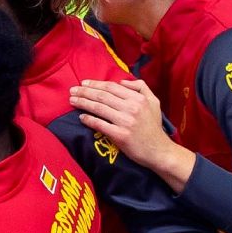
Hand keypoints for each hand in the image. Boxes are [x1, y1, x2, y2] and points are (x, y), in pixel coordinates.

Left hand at [69, 78, 190, 185]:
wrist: (159, 151)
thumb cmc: (154, 127)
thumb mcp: (154, 102)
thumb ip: (141, 87)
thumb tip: (122, 81)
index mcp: (138, 98)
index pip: (112, 87)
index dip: (96, 84)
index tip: (83, 83)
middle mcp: (131, 108)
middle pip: (102, 96)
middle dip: (84, 91)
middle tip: (72, 90)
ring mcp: (125, 122)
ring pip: (99, 108)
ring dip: (83, 103)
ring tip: (72, 101)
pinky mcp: (120, 135)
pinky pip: (100, 125)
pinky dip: (89, 120)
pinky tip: (81, 117)